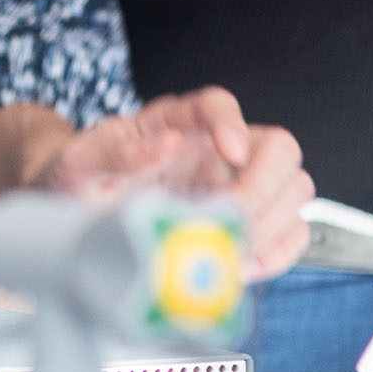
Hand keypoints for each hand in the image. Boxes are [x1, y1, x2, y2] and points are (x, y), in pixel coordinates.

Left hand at [29, 87, 312, 278]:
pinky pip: (291, 232)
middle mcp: (217, 150)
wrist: (77, 214)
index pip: (218, 104)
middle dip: (264, 185)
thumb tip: (167, 143)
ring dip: (275, 221)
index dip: (231, 123)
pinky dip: (278, 252)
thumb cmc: (80, 179)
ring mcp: (238, 185)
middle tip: (232, 217)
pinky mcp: (247, 223)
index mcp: (175, 122)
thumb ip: (113, 152)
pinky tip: (243, 267)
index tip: (228, 151)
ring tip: (234, 248)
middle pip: (278, 146)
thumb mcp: (80, 163)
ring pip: (295, 187)